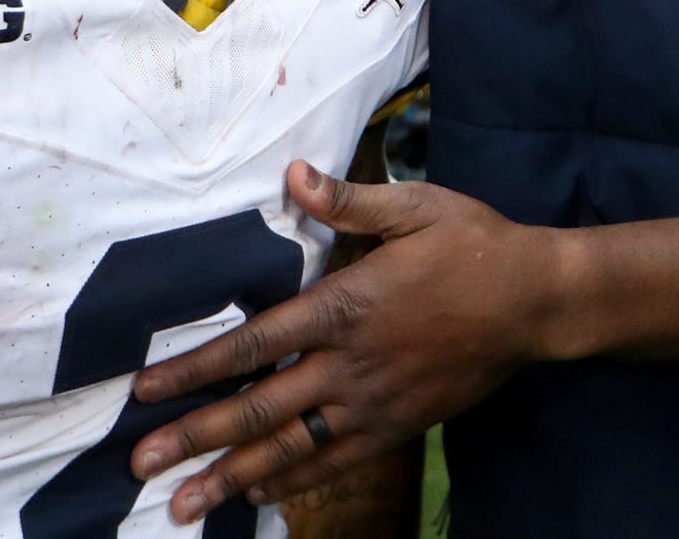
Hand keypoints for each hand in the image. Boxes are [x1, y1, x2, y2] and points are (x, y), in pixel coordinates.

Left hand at [127, 161, 556, 522]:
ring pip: (290, 449)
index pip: (254, 345)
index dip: (195, 369)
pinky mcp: (398, 428)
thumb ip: (349, 201)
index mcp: (346, 306)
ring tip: (182, 504)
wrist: (538, 302)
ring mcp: (374, 404)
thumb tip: (294, 174)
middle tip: (140, 464)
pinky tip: (256, 498)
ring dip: (231, 478)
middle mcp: (350, 364)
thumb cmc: (474, 245)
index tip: (146, 391)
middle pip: (258, 409)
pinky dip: (292, 484)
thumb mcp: (416, 206)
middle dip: (195, 438)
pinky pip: (335, 462)